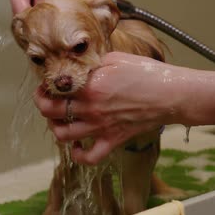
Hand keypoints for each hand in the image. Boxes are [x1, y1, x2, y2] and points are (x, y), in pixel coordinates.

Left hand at [34, 52, 186, 164]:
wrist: (171, 94)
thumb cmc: (149, 73)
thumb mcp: (117, 58)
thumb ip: (94, 62)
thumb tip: (81, 65)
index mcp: (90, 85)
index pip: (53, 88)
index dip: (45, 85)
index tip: (47, 83)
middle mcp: (91, 108)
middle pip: (50, 112)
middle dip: (43, 105)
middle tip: (46, 99)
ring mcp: (101, 127)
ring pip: (62, 135)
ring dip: (56, 127)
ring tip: (60, 120)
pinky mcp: (113, 140)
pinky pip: (89, 157)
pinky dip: (78, 155)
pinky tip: (77, 146)